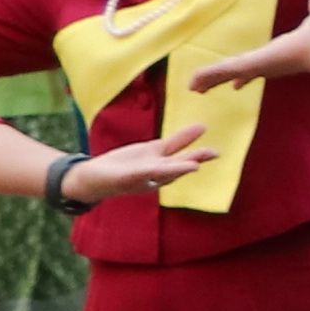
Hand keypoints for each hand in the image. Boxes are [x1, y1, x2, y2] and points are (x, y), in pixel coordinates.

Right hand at [61, 131, 213, 203]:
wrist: (96, 178)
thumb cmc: (105, 181)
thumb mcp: (120, 177)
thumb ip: (135, 174)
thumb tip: (148, 173)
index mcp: (147, 181)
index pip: (165, 174)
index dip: (178, 170)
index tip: (194, 167)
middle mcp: (157, 173)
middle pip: (178, 164)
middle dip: (195, 158)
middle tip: (213, 153)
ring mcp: (157, 162)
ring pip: (178, 153)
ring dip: (195, 147)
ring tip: (213, 142)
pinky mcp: (153, 152)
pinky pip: (171, 143)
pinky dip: (185, 136)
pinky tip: (199, 128)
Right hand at [185, 15, 309, 93]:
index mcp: (280, 55)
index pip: (257, 67)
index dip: (246, 74)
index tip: (238, 83)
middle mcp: (268, 64)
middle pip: (238, 73)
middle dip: (221, 79)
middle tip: (205, 88)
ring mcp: (258, 66)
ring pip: (228, 73)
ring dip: (210, 78)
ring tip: (193, 87)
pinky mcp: (251, 66)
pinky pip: (224, 70)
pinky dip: (207, 74)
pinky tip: (193, 82)